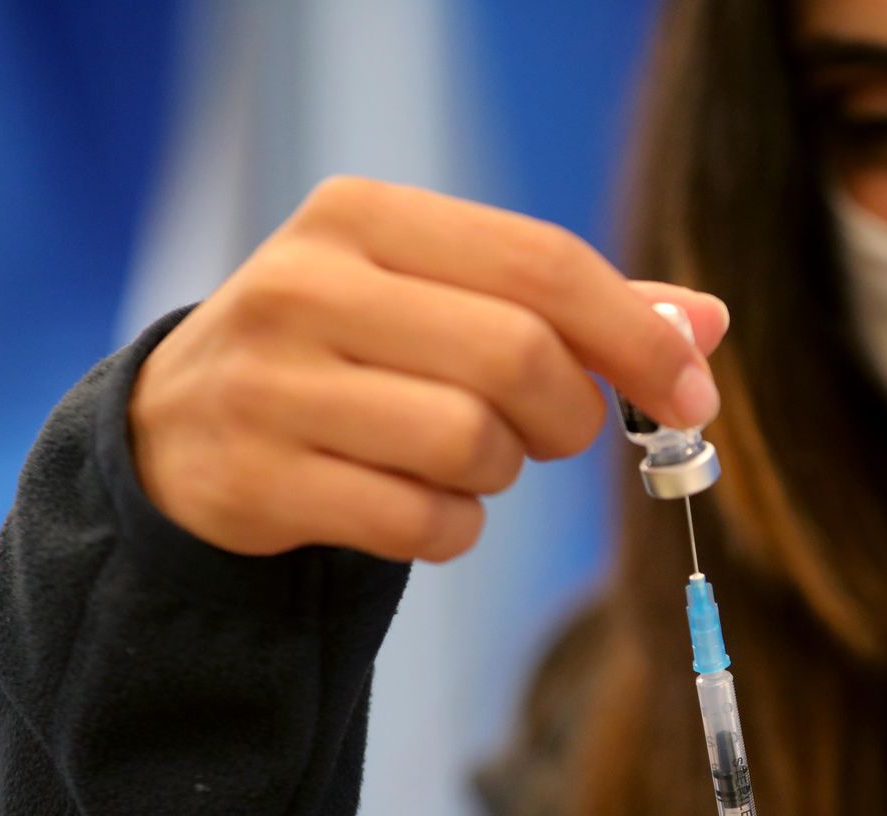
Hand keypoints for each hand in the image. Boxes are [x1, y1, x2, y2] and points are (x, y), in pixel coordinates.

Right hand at [129, 175, 728, 562]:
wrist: (180, 431)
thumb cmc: (349, 352)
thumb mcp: (439, 295)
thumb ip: (572, 306)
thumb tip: (706, 324)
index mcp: (362, 216)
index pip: (543, 262)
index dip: (638, 335)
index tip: (691, 395)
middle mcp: (306, 284)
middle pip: (517, 356)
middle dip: (571, 413)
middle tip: (557, 433)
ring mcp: (271, 384)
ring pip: (470, 444)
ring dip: (502, 474)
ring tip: (464, 460)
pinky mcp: (258, 480)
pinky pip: (420, 523)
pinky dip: (452, 529)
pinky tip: (418, 504)